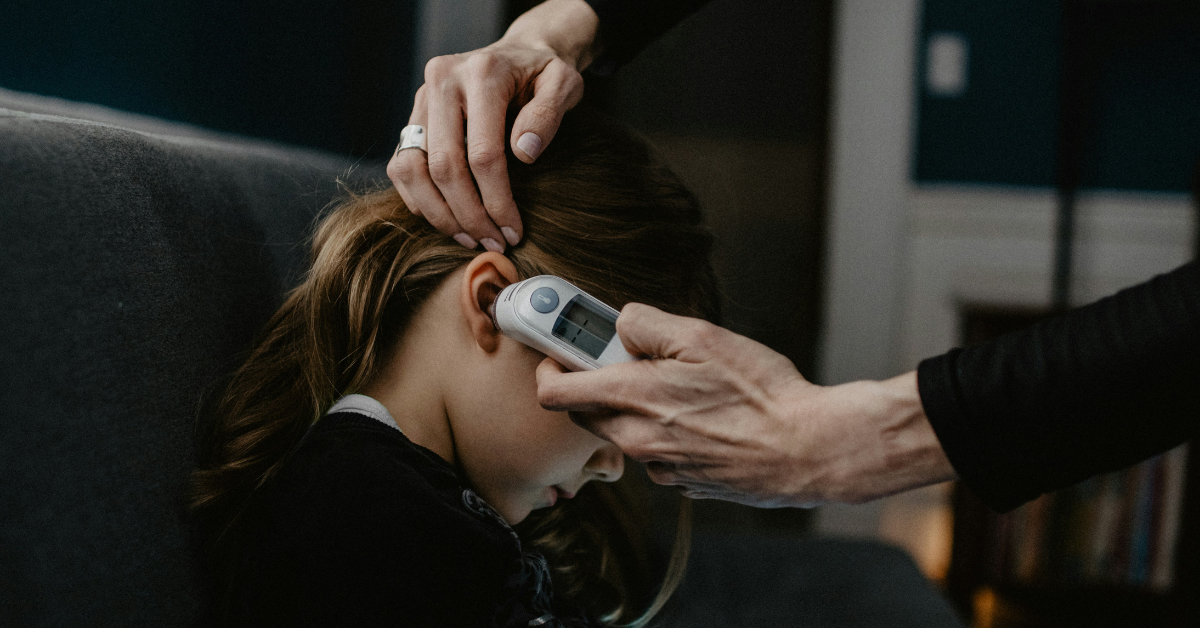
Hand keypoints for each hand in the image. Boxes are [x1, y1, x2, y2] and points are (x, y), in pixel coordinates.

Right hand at [388, 0, 598, 251]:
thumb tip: (523, 154)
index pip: (482, 153)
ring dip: (439, 214)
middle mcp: (441, 81)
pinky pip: (400, 167)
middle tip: (492, 243)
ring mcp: (421, 99)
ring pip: (411, 170)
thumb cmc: (544, 74)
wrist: (519, 52)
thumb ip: (549, 113)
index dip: (497, 201)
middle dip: (468, 215)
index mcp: (481, 73)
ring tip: (469, 238)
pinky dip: (420, 200)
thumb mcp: (564, 83)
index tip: (514, 230)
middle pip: (443, 167)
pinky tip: (450, 220)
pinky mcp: (412, 116)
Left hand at [535, 304, 956, 507]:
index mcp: (633, 399)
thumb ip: (648, 325)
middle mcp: (638, 440)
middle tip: (627, 359)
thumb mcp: (703, 337)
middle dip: (594, 385)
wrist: (810, 450)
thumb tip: (621, 324)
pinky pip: (657, 453)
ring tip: (681, 387)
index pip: (555, 392)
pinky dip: (666, 433)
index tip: (558, 349)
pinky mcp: (685, 483)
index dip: (548, 366)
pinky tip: (705, 417)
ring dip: (635, 409)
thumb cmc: (762, 393)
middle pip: (586, 414)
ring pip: (625, 434)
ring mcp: (660, 467)